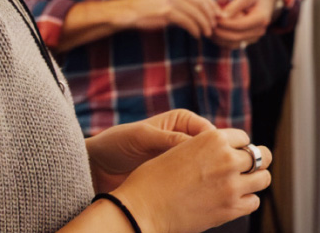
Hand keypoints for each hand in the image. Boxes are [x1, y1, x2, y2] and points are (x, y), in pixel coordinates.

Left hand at [87, 110, 214, 191]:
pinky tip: (194, 198)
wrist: (98, 166)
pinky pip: (192, 182)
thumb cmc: (118, 143)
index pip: (209, 132)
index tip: (220, 160)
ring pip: (204, 169)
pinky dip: (195, 189)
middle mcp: (184, 138)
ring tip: (203, 190)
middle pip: (210, 151)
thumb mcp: (144, 137)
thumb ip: (169, 139)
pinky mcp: (175, 178)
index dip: (217, 145)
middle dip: (214, 164)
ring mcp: (180, 159)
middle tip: (215, 179)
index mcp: (181, 120)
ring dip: (205, 179)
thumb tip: (198, 145)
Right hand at [114, 127, 271, 232]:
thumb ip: (206, 148)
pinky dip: (247, 200)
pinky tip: (235, 200)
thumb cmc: (155, 177)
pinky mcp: (230, 209)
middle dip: (256, 160)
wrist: (144, 207)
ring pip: (263, 179)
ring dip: (256, 180)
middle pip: (261, 155)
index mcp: (213, 138)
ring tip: (245, 183)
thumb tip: (225, 151)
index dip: (239, 146)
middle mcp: (227, 158)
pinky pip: (254, 202)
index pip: (243, 137)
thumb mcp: (182, 148)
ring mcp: (231, 185)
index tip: (235, 153)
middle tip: (248, 167)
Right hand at [125, 0, 221, 38]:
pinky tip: (196, 35)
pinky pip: (188, 22)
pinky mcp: (167, 11)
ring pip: (196, 13)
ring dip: (204, 24)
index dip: (211, 3)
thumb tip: (207, 8)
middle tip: (214, 25)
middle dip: (210, 15)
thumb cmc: (151, 5)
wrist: (131, 11)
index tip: (217, 14)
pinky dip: (195, 30)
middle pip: (201, 1)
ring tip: (207, 32)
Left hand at [212, 0, 279, 49]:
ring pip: (234, 43)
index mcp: (261, 19)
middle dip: (221, 32)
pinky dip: (223, 41)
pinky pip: (234, 44)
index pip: (240, 25)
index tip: (214, 18)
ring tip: (208, 30)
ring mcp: (254, 37)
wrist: (266, 1)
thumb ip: (235, 6)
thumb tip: (222, 16)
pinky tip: (213, 35)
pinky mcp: (249, 40)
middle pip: (237, 36)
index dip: (226, 23)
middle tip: (208, 25)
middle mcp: (259, 31)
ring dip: (220, 39)